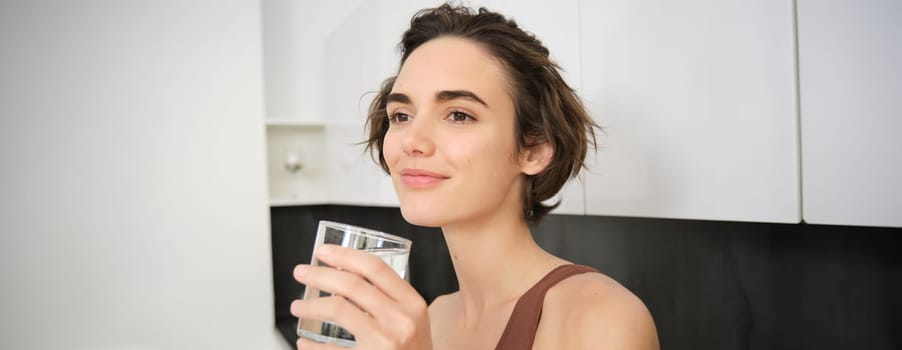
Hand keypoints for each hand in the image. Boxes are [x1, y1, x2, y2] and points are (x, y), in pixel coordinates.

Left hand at [291, 244, 432, 349]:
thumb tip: (345, 276)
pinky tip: (305, 343)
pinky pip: (331, 349)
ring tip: (298, 307)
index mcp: (412, 303)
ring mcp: (384, 342)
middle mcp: (400, 320)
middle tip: (301, 273)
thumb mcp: (413, 321)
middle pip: (352, 285)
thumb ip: (391, 300)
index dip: (345, 255)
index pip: (376, 268)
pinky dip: (312, 346)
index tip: (324, 252)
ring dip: (310, 305)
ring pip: (337, 309)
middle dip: (319, 275)